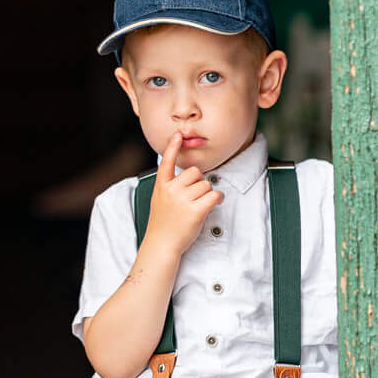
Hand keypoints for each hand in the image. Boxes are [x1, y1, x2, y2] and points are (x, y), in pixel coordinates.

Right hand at [144, 131, 222, 256]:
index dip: (173, 147)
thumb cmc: (163, 223)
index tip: (178, 134)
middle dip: (199, 182)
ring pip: (206, 184)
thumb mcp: (159, 199)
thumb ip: (169, 186)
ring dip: (208, 193)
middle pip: (195, 173)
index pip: (167, 161)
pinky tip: (215, 203)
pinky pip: (214, 195)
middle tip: (194, 196)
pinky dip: (218, 198)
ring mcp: (183, 200)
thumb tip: (189, 175)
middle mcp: (171, 190)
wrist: (162, 243)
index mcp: (162, 185)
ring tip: (200, 204)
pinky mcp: (196, 210)